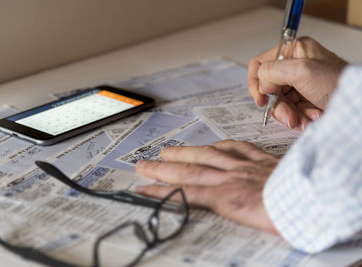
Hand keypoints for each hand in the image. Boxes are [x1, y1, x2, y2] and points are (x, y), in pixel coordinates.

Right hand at [135, 140, 279, 234]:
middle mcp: (231, 177)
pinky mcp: (259, 159)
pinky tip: (211, 144)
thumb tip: (207, 209)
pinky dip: (220, 145)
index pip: (186, 191)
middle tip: (143, 164)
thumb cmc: (287, 219)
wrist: (312, 202)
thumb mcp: (251, 225)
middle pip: (190, 170)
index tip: (141, 188)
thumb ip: (228, 213)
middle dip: (163, 168)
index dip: (161, 189)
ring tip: (166, 150)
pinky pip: (236, 147)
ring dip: (184, 152)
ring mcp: (244, 165)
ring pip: (207, 155)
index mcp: (228, 197)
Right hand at [248, 36, 347, 129]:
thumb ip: (272, 71)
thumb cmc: (339, 85)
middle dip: (279, 105)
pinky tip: (311, 119)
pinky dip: (299, 118)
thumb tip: (261, 85)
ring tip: (305, 119)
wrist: (358, 109)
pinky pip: (291, 112)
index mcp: (295, 51)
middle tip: (288, 115)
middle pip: (270, 88)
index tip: (261, 99)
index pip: (260, 64)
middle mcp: (296, 66)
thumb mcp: (302, 71)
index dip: (257, 82)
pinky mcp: (307, 100)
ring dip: (290, 114)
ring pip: (279, 103)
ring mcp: (301, 84)